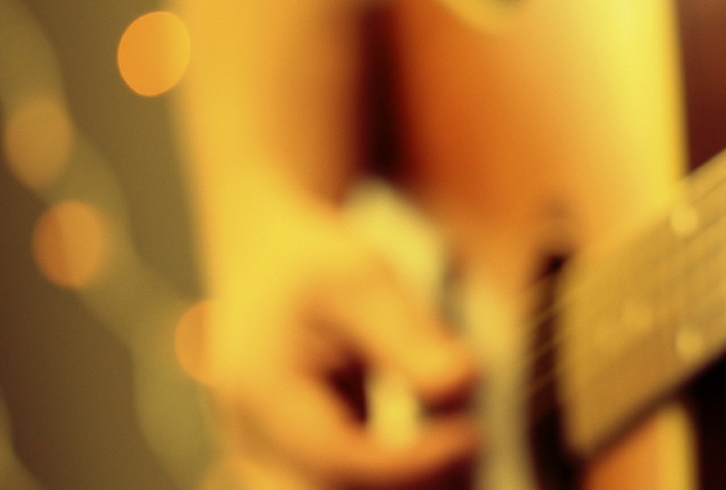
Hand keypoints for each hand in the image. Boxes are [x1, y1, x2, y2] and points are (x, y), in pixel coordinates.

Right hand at [176, 0, 477, 485]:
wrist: (264, 258)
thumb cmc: (313, 260)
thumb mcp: (361, 277)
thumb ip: (408, 335)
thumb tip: (461, 385)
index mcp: (262, 392)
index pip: (341, 460)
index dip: (414, 462)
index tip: (472, 433)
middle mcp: (254, 440)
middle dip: (413, 484)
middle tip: (470, 443)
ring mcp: (269, 459)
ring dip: (410, 485)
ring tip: (461, 446)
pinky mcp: (296, 465)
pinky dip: (398, 482)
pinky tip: (444, 453)